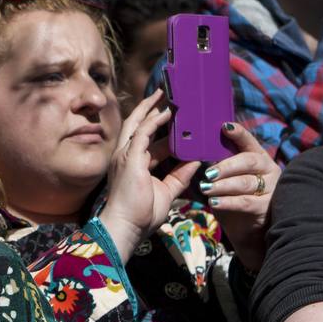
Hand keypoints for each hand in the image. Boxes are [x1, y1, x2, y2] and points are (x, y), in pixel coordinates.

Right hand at [99, 90, 199, 262]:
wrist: (126, 228)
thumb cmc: (142, 215)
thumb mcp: (167, 191)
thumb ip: (181, 175)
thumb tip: (197, 160)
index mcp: (134, 163)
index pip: (148, 138)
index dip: (161, 127)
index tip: (175, 115)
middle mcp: (127, 155)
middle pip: (138, 124)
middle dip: (150, 108)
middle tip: (164, 93)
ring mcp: (125, 155)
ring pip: (138, 123)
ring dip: (152, 108)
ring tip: (166, 94)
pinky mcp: (129, 158)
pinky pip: (143, 132)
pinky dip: (154, 120)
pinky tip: (166, 112)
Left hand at [200, 121, 280, 271]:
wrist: (249, 230)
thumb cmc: (235, 198)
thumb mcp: (227, 179)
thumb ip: (218, 165)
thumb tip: (196, 152)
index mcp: (257, 156)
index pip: (248, 141)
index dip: (238, 133)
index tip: (224, 127)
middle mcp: (267, 169)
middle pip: (248, 161)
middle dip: (226, 165)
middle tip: (208, 172)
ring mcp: (270, 188)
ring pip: (246, 182)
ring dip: (223, 185)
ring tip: (205, 188)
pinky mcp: (266, 207)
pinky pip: (246, 202)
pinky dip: (228, 202)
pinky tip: (214, 202)